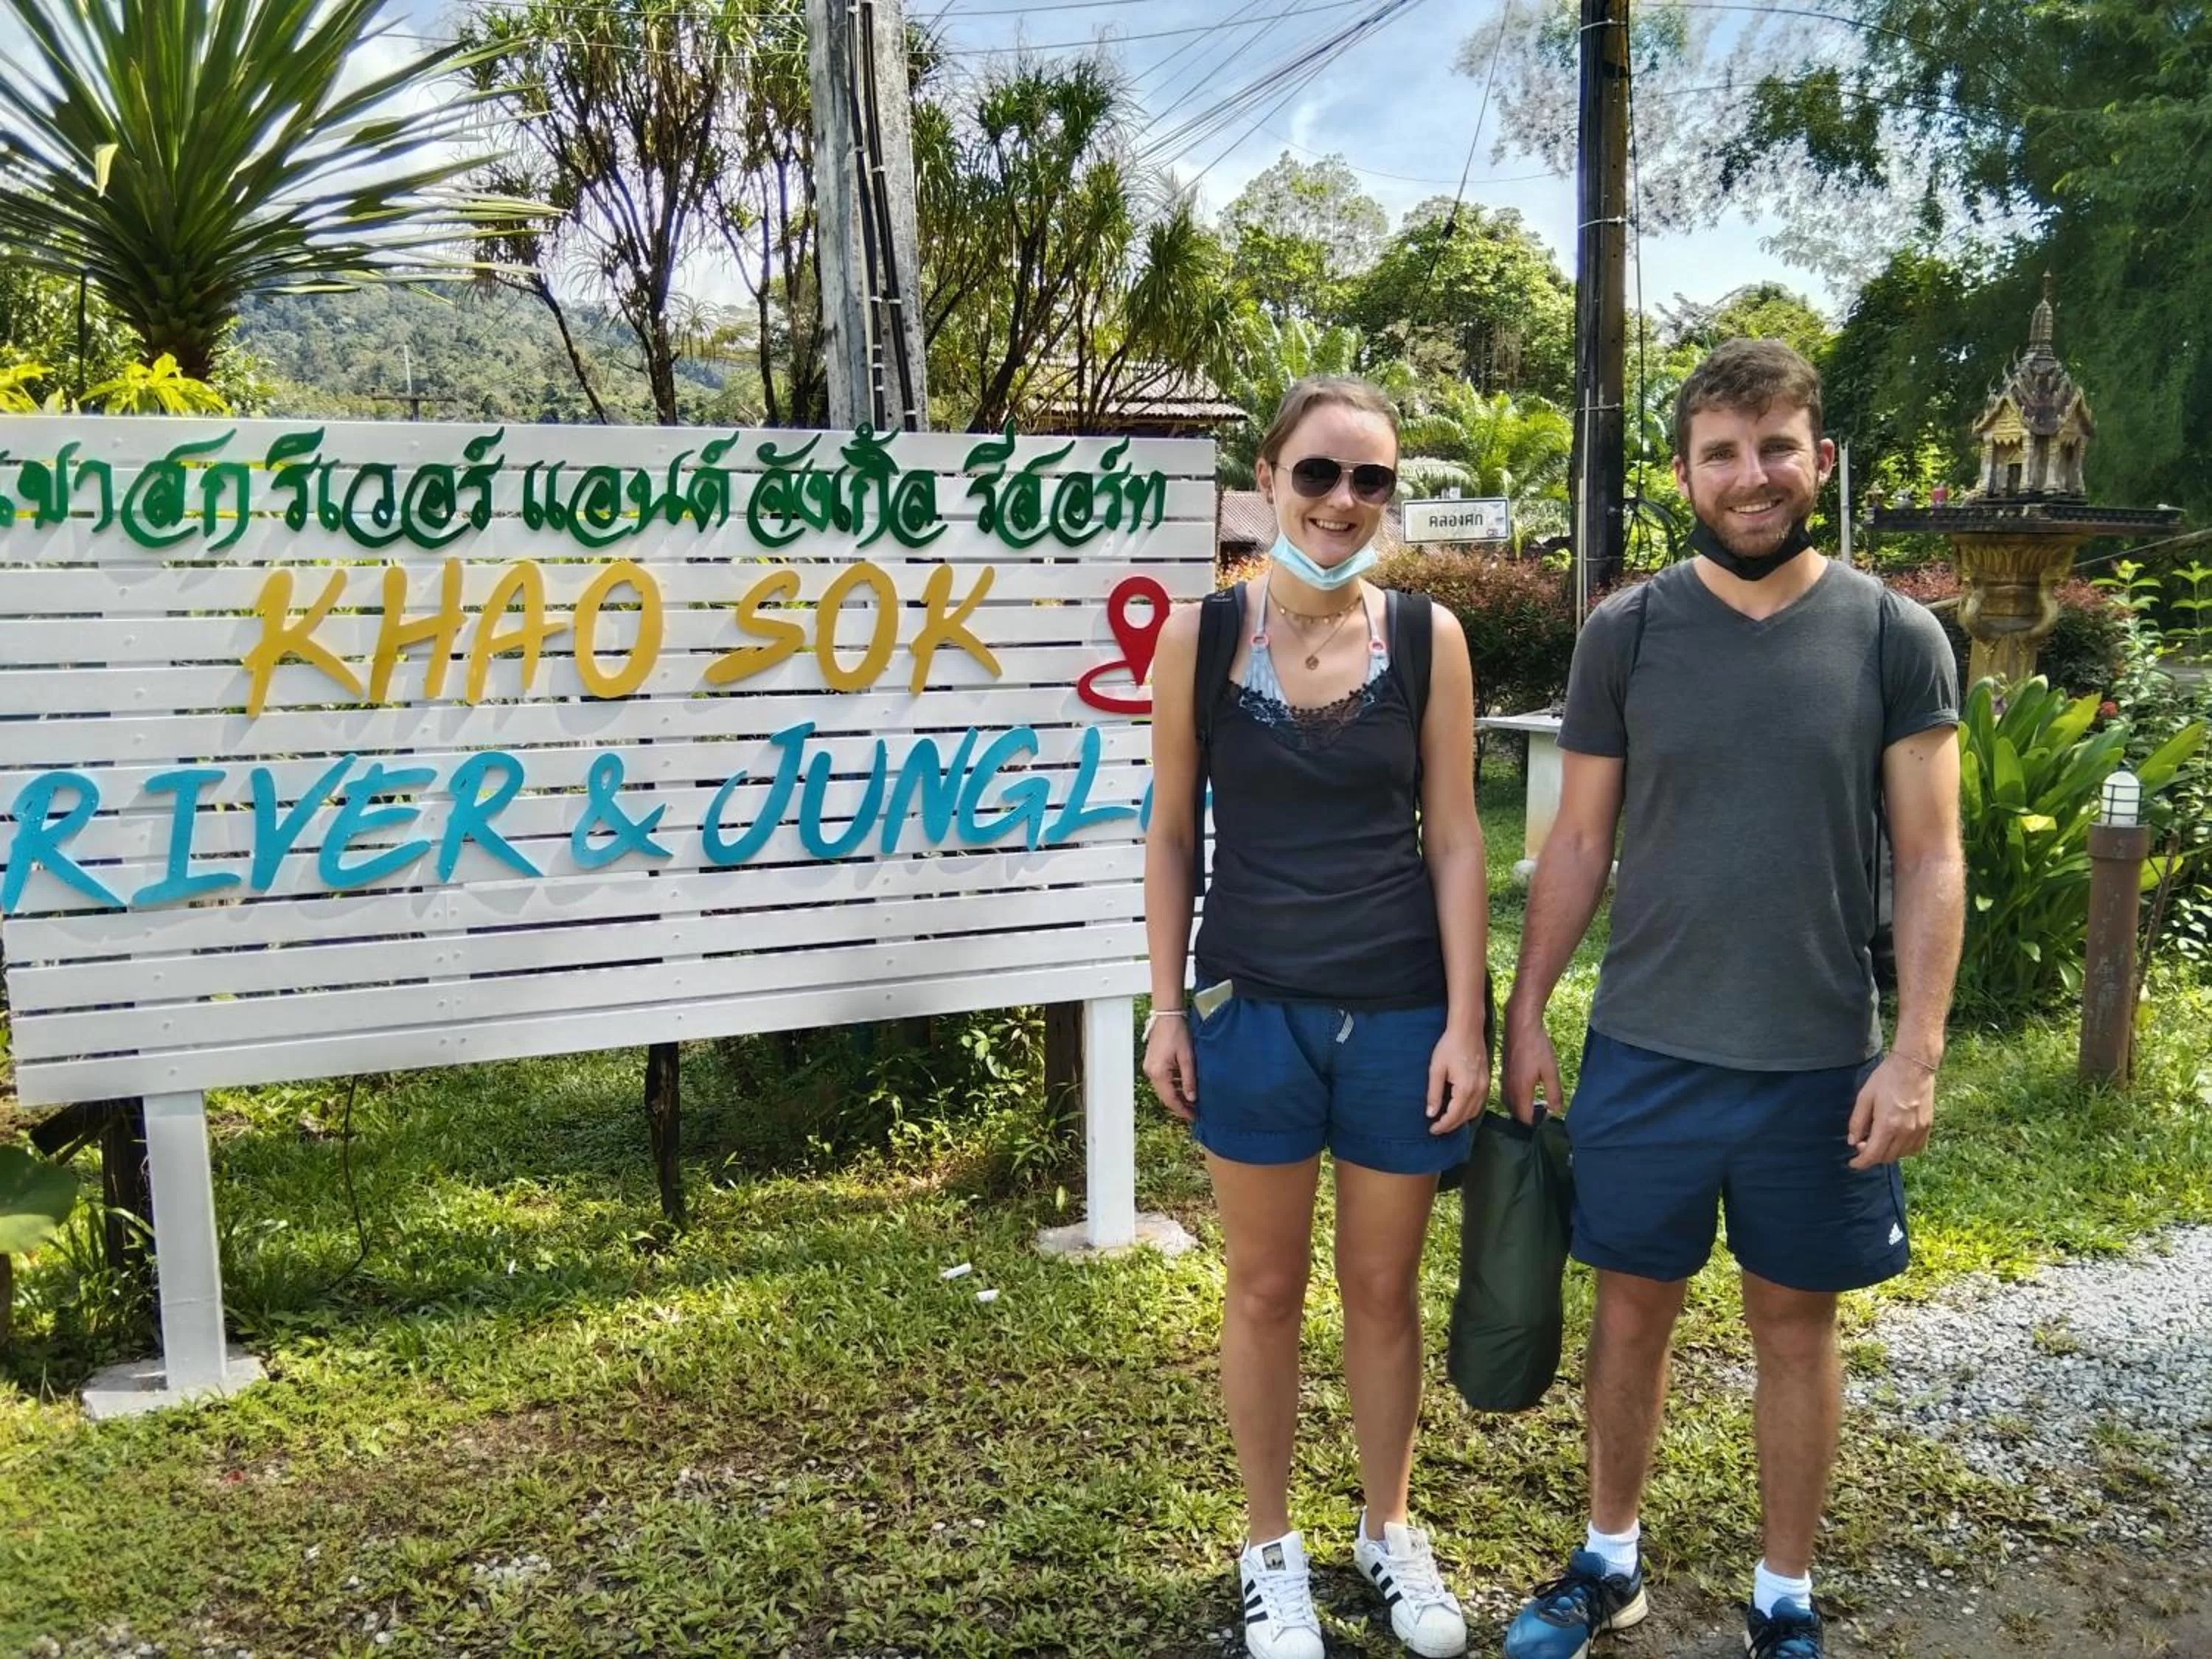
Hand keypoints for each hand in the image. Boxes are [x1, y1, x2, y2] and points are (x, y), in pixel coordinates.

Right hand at [1143, 1019, 1197, 1121]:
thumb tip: (1192, 1098)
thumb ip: (1189, 1079)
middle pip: (1165, 1096)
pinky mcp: (1152, 1063)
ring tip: (1192, 1102)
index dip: (1182, 1110)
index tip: (1194, 1117)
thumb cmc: (1177, 1032)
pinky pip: (1162, 1080)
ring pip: (1164, 1089)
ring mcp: (1150, 1068)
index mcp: (1158, 1073)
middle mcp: (1151, 1072)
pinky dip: (1173, 1086)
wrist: (1166, 1015)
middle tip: (1195, 1112)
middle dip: (1179, 1105)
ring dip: (1177, 1096)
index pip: (1170, 1099)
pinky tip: (1185, 1087)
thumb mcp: (1187, 1057)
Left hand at [1426, 1026, 1490, 1134]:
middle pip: (1465, 1117)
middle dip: (1451, 1125)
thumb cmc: (1449, 1046)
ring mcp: (1485, 1086)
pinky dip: (1469, 1111)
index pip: (1454, 1116)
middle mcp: (1479, 1090)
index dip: (1442, 1126)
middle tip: (1436, 1129)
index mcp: (1465, 1089)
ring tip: (1446, 1122)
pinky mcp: (1487, 1081)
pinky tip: (1459, 1110)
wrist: (1468, 1029)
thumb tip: (1431, 1114)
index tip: (1431, 1130)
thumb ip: (1434, 1093)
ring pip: (1474, 1112)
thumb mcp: (1436, 1069)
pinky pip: (1479, 1103)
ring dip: (1460, 1119)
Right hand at [1501, 1002, 1561, 1125]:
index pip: (1524, 1118)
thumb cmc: (1537, 1047)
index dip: (1535, 1124)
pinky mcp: (1503, 1074)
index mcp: (1521, 1091)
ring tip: (1534, 1106)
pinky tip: (1525, 1093)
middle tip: (1542, 1115)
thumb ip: (1554, 1093)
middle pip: (1515, 1114)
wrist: (1520, 1026)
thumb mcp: (1551, 1071)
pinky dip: (1515, 1100)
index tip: (1545, 1121)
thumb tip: (1555, 1111)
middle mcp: (1509, 1089)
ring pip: (1509, 1104)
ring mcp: (1504, 1081)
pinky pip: (1507, 1094)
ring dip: (1520, 1109)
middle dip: (1527, 1118)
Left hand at [1846, 1053, 1935, 1168]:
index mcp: (1888, 1125)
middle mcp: (1905, 1131)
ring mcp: (1919, 1130)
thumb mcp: (1864, 1097)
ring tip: (1877, 1138)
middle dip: (1871, 1155)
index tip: (1853, 1164)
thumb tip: (1852, 1141)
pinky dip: (1903, 1150)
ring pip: (1901, 1155)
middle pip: (1886, 1157)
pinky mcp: (1927, 1126)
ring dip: (1887, 1153)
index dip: (1860, 1163)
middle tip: (1862, 1143)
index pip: (1873, 1155)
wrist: (1914, 1065)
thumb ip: (1857, 1122)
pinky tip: (1895, 1140)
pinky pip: (1915, 1148)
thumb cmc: (1886, 1078)